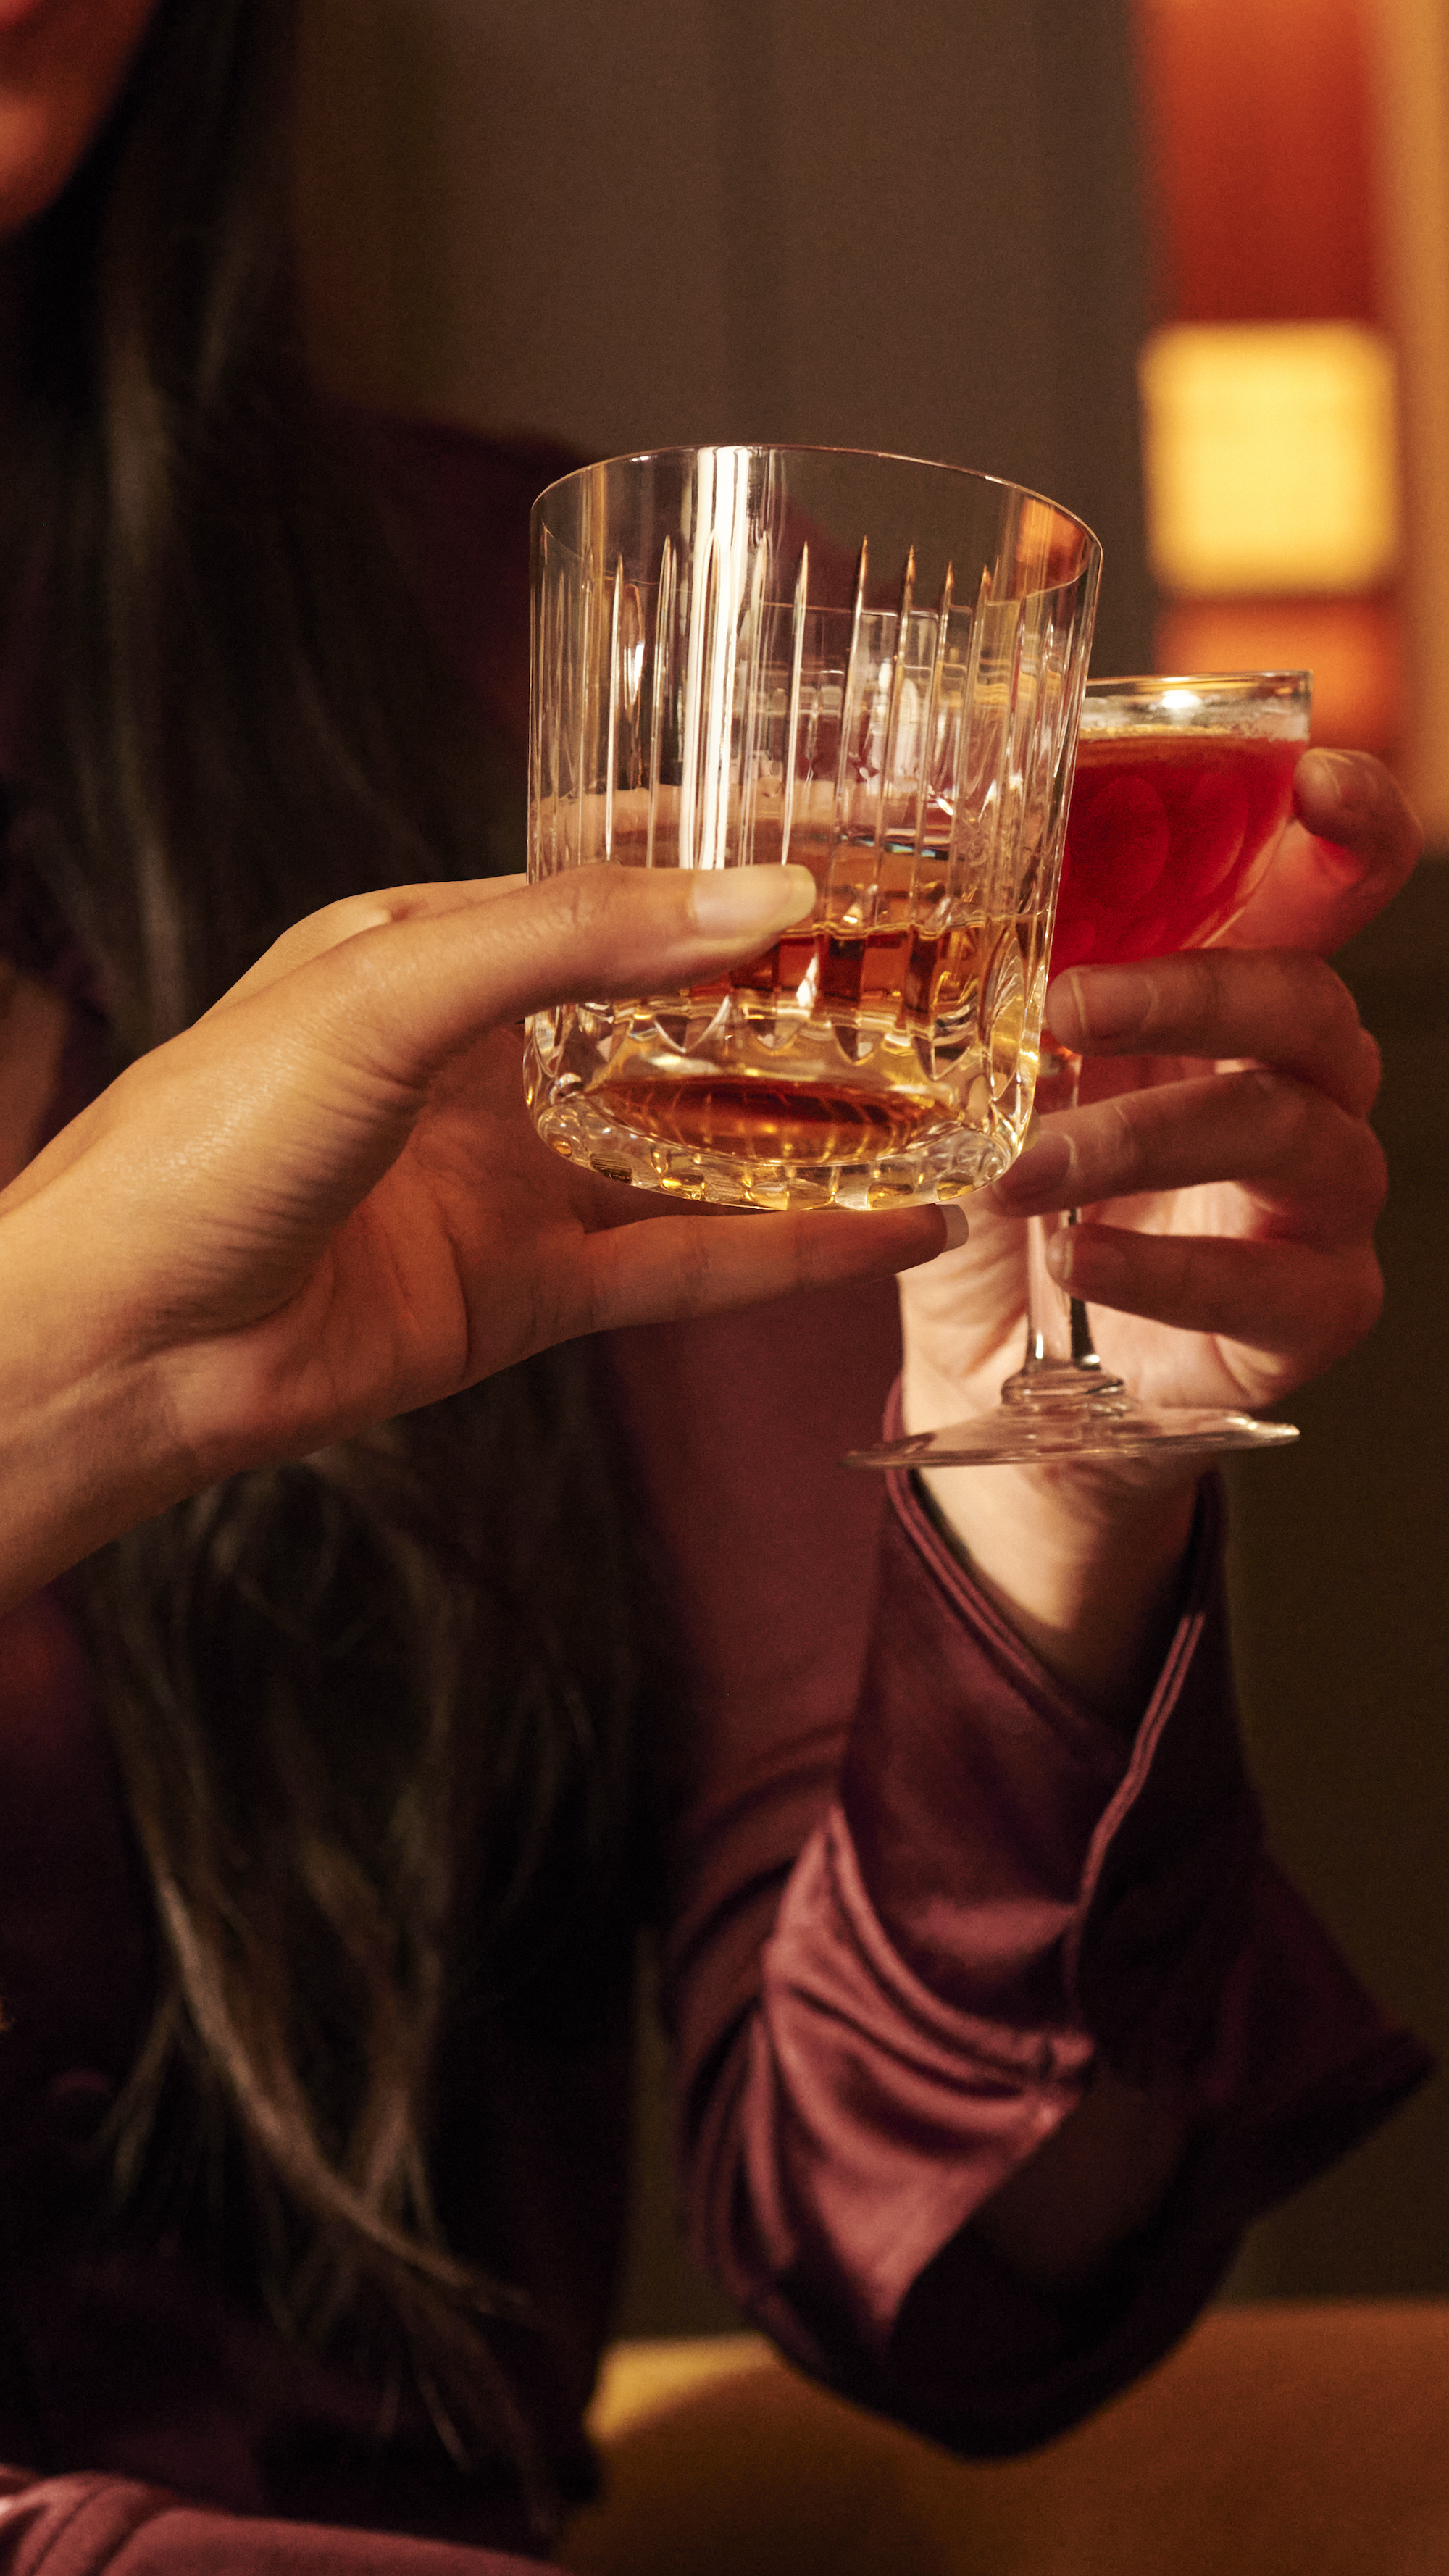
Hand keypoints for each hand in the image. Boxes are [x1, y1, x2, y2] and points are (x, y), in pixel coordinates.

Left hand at [0, 866, 947, 1607]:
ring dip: (816, 1129)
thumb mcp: (382, 990)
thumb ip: (570, 940)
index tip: (866, 838)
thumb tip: (756, 899)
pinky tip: (891, 1231)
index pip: (615, 879)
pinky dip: (787, 1251)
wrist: (123, 1345)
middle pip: (677, 1014)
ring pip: (698, 1144)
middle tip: (938, 973)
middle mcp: (483, 1055)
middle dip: (799, 994)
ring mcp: (510, 1176)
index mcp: (429, 943)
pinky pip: (682, 1264)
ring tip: (952, 1105)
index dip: (736, 858)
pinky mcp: (527, 1291)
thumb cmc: (203, 1140)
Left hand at [896, 747, 1415, 1707]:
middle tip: (1059, 1010)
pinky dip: (1167, 1269)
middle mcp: (1299, 1086)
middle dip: (1185, 990)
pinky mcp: (1311, 1312)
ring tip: (1019, 1170)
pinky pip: (1275, 1282)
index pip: (1327, 894)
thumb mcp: (975, 1079)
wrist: (1000, 1377)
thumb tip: (911, 854)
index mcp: (1230, 1006)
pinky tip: (1079, 1264)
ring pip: (1286, 1129)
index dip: (1348, 827)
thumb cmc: (999, 1203)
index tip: (1307, 774)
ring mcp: (1319, 1203)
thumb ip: (982, 983)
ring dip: (1138, 1137)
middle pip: (1306, 1000)